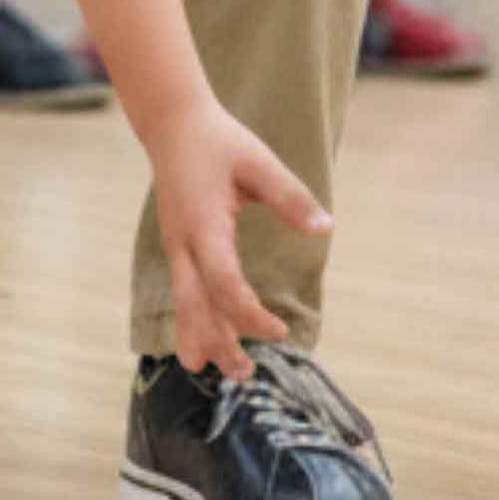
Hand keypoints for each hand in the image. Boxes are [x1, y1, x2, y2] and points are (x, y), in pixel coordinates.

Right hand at [142, 100, 332, 381]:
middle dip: (220, 342)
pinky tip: (204, 346)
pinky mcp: (177, 248)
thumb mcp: (259, 162)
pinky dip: (195, 322)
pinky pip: (184, 294)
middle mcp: (183, 244)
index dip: (248, 313)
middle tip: (246, 374)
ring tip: (226, 372)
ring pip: (185, 305)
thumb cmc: (220, 142)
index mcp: (204, 226)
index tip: (279, 332)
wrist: (173, 126)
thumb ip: (291, 197)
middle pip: (197, 306)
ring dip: (204, 339)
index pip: (224, 283)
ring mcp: (176, 248)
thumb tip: (325, 228)